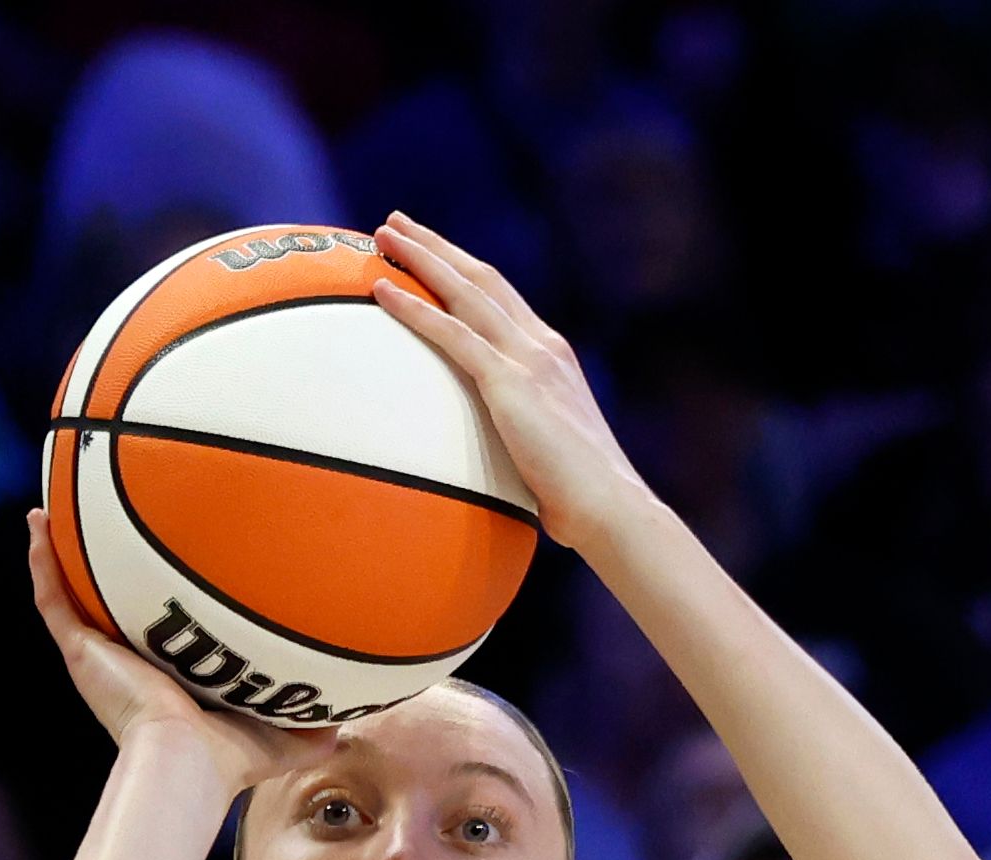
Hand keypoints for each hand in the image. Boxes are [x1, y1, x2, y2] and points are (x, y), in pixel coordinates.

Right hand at [24, 508, 336, 790]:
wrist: (187, 762)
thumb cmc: (232, 759)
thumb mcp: (286, 735)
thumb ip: (317, 723)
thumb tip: (357, 715)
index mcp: (170, 676)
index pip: (161, 630)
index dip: (159, 603)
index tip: (168, 565)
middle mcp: (130, 661)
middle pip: (111, 606)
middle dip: (106, 570)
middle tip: (106, 523)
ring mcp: (100, 654)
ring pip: (72, 593)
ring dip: (61, 552)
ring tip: (54, 508)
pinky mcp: (80, 650)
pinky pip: (53, 595)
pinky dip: (43, 558)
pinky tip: (38, 518)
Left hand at [368, 213, 656, 551]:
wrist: (608, 505)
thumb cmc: (580, 497)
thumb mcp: (546, 449)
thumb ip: (518, 433)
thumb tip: (489, 455)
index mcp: (551, 356)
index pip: (502, 298)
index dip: (465, 270)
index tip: (434, 252)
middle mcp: (541, 344)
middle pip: (481, 278)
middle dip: (438, 246)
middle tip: (396, 223)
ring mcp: (528, 359)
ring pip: (465, 290)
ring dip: (421, 258)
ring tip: (383, 235)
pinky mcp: (510, 382)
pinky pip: (452, 333)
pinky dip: (414, 308)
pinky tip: (382, 291)